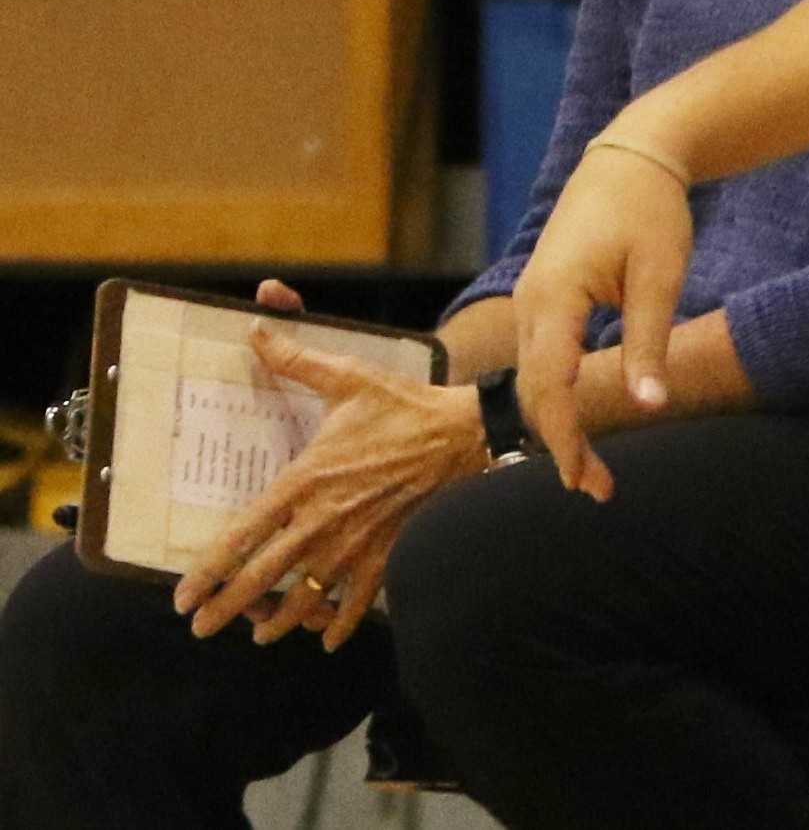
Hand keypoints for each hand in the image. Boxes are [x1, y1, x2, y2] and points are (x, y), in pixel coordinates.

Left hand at [173, 287, 490, 651]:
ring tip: (260, 636)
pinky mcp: (389, 552)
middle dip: (227, 609)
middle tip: (202, 628)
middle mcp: (323, 521)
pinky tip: (326, 638)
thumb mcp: (347, 377)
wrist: (464, 432)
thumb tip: (255, 330)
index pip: (241, 537)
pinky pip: (357, 601)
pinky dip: (339, 623)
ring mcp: (357, 543)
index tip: (184, 596)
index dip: (208, 572)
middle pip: (263, 579)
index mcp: (304, 482)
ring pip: (306, 598)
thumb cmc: (402, 406)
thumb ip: (296, 361)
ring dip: (278, 622)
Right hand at [511, 140, 693, 500]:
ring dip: (557, 424)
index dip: (565, 438)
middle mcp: (529, 302)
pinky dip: (556, 396)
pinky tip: (576, 421)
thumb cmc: (650, 211)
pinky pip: (538, 359)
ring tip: (589, 469)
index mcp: (554, 295)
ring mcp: (530, 300)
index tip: (587, 480)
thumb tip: (651, 406)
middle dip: (560, 444)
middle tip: (597, 489)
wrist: (630, 158)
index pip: (550, 385)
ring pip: (532, 378)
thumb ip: (649, 342)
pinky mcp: (541, 298)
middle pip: (533, 390)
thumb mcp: (660, 276)